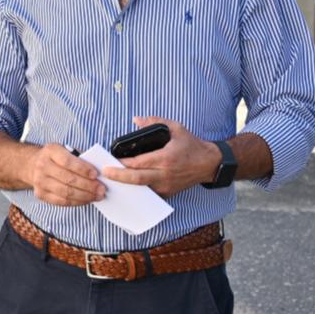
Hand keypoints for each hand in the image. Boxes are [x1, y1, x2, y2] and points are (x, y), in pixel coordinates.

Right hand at [26, 143, 104, 205]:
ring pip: (65, 192)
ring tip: (97, 196)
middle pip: (68, 179)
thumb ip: (79, 158)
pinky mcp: (40, 194)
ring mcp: (40, 182)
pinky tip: (86, 200)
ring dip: (85, 196)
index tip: (96, 174)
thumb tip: (98, 171)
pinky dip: (76, 202)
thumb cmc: (55, 157)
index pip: (67, 161)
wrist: (32, 164)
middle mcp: (42, 166)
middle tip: (102, 189)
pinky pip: (61, 201)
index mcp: (50, 151)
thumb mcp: (64, 150)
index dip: (82, 169)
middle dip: (88, 186)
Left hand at [102, 117, 219, 196]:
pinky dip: (137, 190)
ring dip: (126, 185)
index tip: (111, 160)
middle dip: (119, 176)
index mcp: (166, 158)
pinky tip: (126, 186)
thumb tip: (136, 120)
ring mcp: (166, 186)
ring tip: (111, 180)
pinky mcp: (168, 193)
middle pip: (137, 179)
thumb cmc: (192, 145)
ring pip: (142, 188)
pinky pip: (149, 193)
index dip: (124, 163)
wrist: (209, 164)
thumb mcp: (176, 128)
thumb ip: (155, 121)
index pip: (140, 162)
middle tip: (105, 173)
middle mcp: (165, 174)